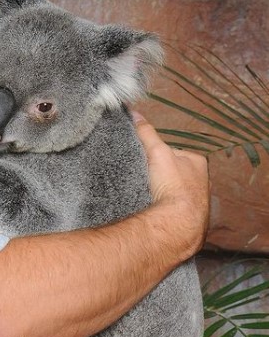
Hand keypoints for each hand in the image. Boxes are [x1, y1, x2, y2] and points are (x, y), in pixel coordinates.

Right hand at [133, 113, 209, 256]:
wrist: (177, 223)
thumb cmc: (173, 184)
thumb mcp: (157, 151)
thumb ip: (147, 133)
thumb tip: (134, 113)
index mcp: (199, 163)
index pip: (176, 152)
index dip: (160, 154)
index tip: (147, 160)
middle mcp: (203, 182)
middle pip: (176, 172)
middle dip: (163, 174)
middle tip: (147, 177)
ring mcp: (198, 202)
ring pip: (176, 191)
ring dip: (165, 192)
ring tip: (149, 193)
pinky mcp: (190, 218)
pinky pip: (175, 208)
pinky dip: (166, 206)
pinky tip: (155, 207)